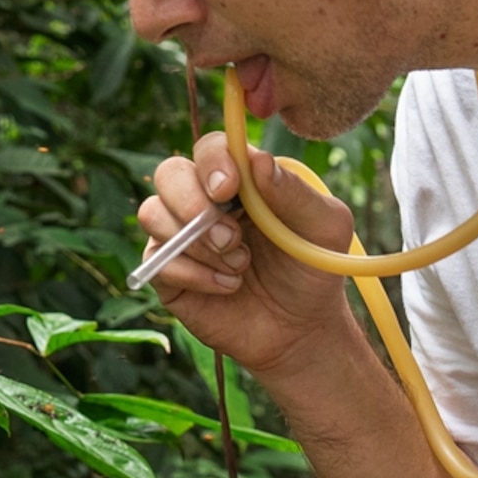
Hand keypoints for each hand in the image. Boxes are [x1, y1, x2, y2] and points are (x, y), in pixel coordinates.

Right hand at [136, 131, 363, 384]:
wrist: (299, 329)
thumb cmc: (313, 269)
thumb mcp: (325, 227)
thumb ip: (294, 192)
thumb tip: (257, 160)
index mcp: (241, 178)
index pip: (210, 148)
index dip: (212, 162)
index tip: (229, 189)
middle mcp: (205, 199)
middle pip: (168, 172)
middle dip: (194, 204)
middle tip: (232, 239)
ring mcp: (181, 234)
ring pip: (153, 213)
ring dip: (198, 244)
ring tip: (239, 266)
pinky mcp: (167, 271)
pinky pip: (156, 259)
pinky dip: (195, 275)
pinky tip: (227, 287)